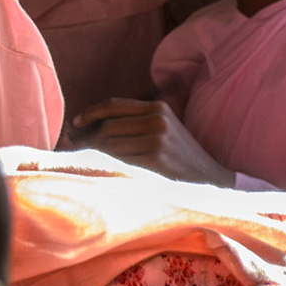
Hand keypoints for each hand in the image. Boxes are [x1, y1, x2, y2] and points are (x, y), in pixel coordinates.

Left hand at [72, 99, 232, 185]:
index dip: (91, 113)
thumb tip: (84, 125)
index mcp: (158, 108)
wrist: (210, 180)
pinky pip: (118, 161)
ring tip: (88, 162)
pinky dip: (105, 166)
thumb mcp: (164, 129)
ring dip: (93, 154)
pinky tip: (103, 172)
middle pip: (107, 126)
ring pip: (109, 145)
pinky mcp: (155, 161)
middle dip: (87, 138)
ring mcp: (156, 140)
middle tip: (75, 149)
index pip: (114, 105)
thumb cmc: (179, 158)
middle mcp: (157, 120)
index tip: (76, 123)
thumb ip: (135, 122)